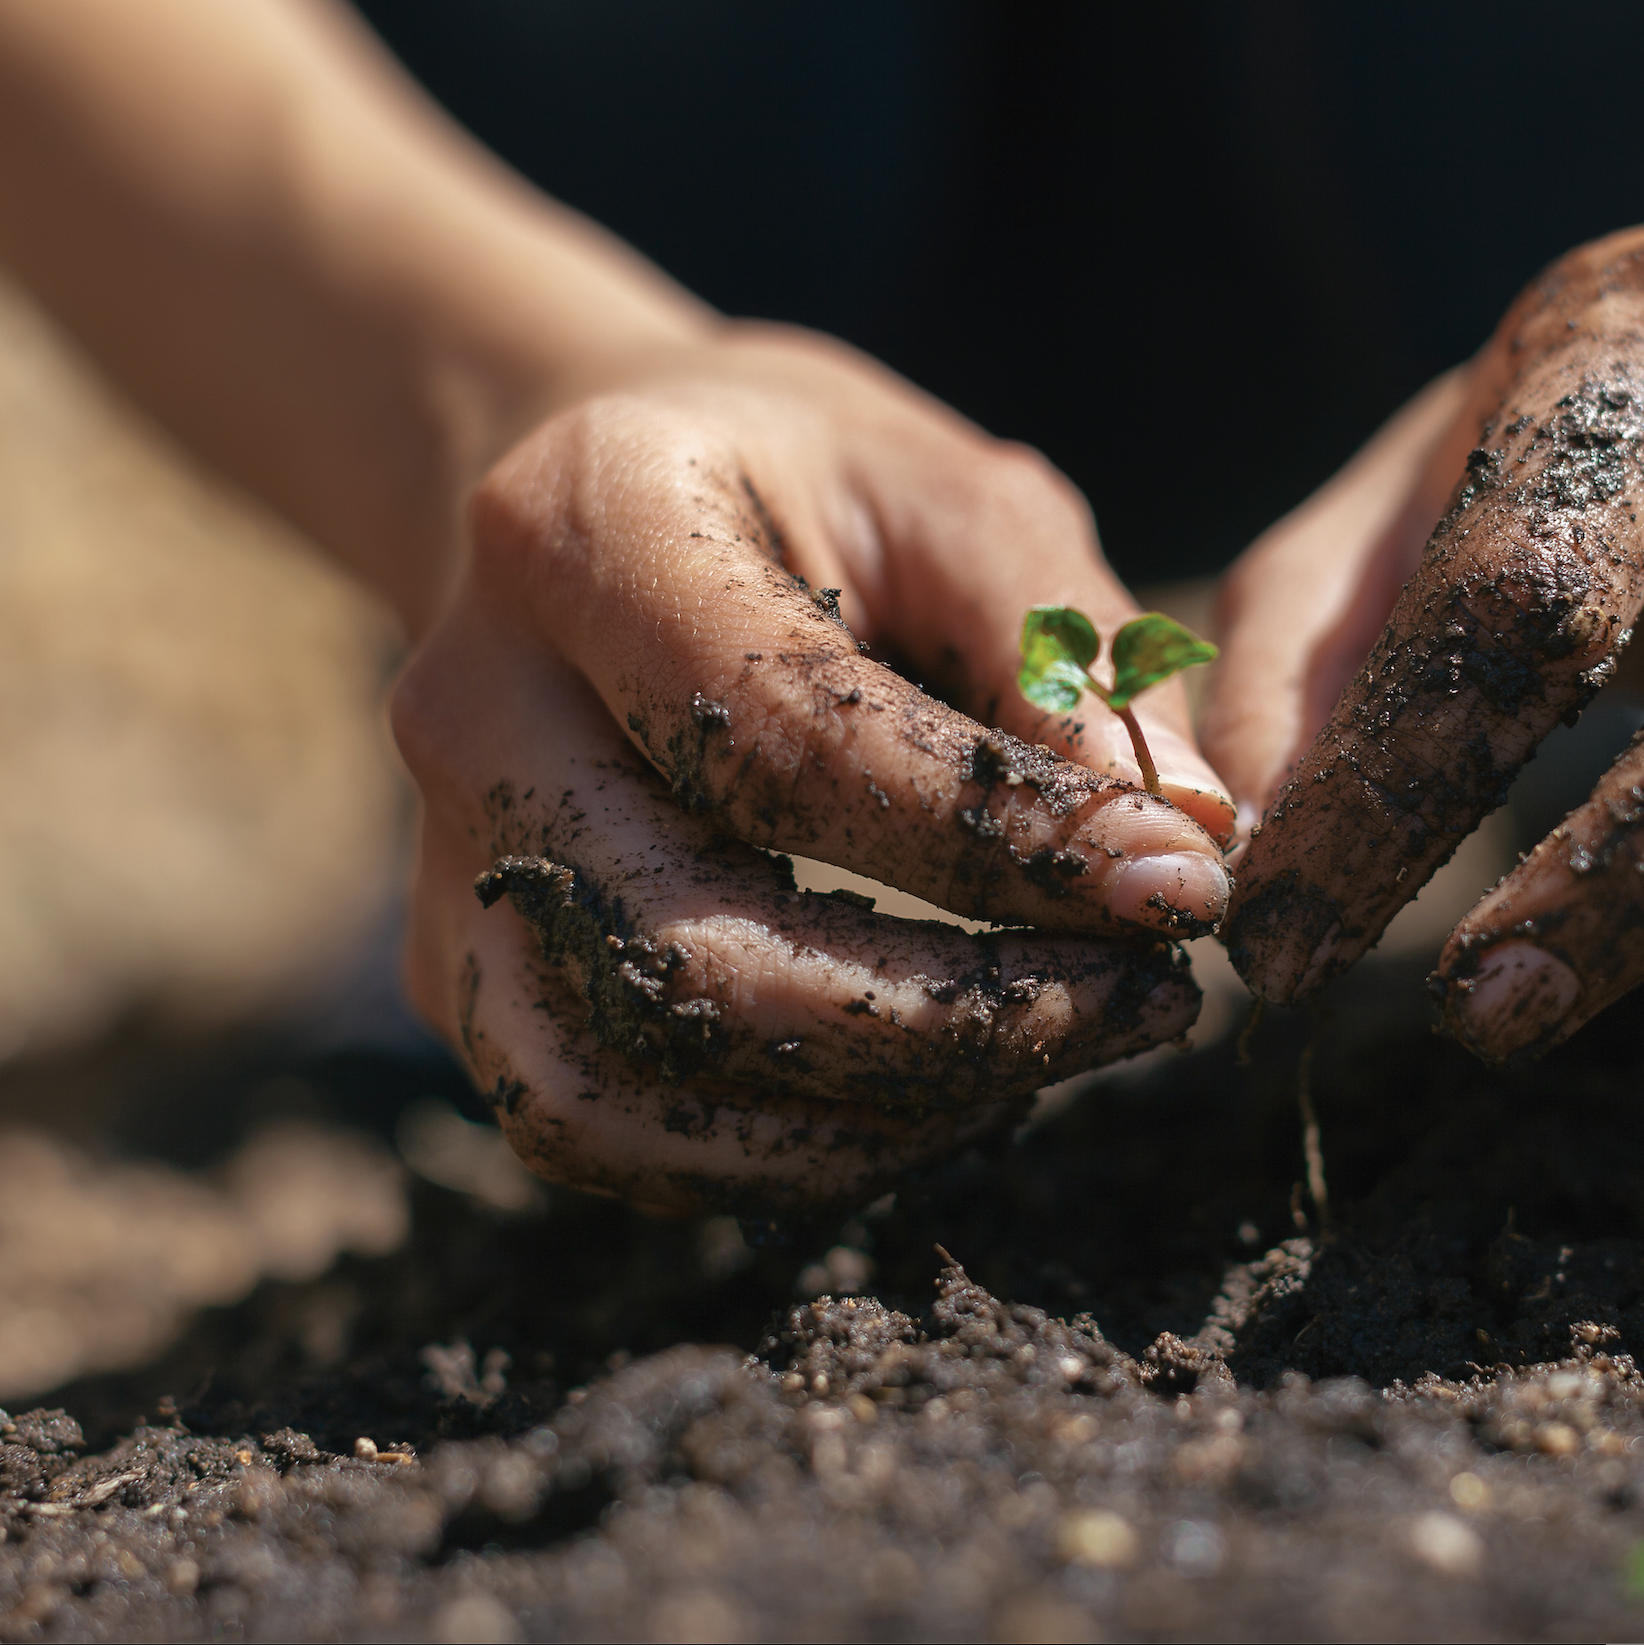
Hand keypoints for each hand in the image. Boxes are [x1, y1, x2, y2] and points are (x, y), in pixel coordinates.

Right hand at [391, 328, 1235, 1212]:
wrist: (603, 511)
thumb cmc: (812, 490)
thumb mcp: (956, 499)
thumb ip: (1069, 652)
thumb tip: (1195, 833)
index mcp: (587, 532)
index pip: (790, 742)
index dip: (1001, 845)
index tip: (1181, 886)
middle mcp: (472, 704)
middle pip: (692, 953)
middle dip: (953, 1022)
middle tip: (1147, 1005)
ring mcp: (448, 856)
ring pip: (628, 1085)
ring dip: (873, 1120)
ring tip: (1055, 1052)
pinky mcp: (459, 967)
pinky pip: (601, 1126)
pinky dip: (780, 1154)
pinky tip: (938, 1095)